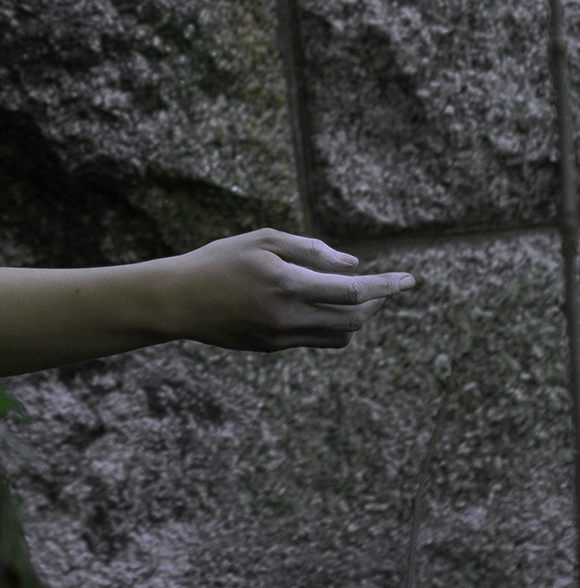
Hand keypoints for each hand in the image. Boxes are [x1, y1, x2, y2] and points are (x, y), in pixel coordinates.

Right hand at [159, 229, 415, 350]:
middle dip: (375, 303)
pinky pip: (315, 340)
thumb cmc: (218, 260)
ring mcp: (279, 338)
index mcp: (286, 284)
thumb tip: (352, 265)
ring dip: (355, 318)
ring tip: (356, 298)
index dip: (386, 286)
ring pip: (339, 336)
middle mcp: (287, 317)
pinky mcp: (271, 348)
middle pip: (353, 319)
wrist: (176, 300)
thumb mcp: (262, 240)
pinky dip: (329, 325)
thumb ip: (310, 249)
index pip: (352, 292)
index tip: (410, 280)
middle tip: (385, 287)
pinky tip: (324, 308)